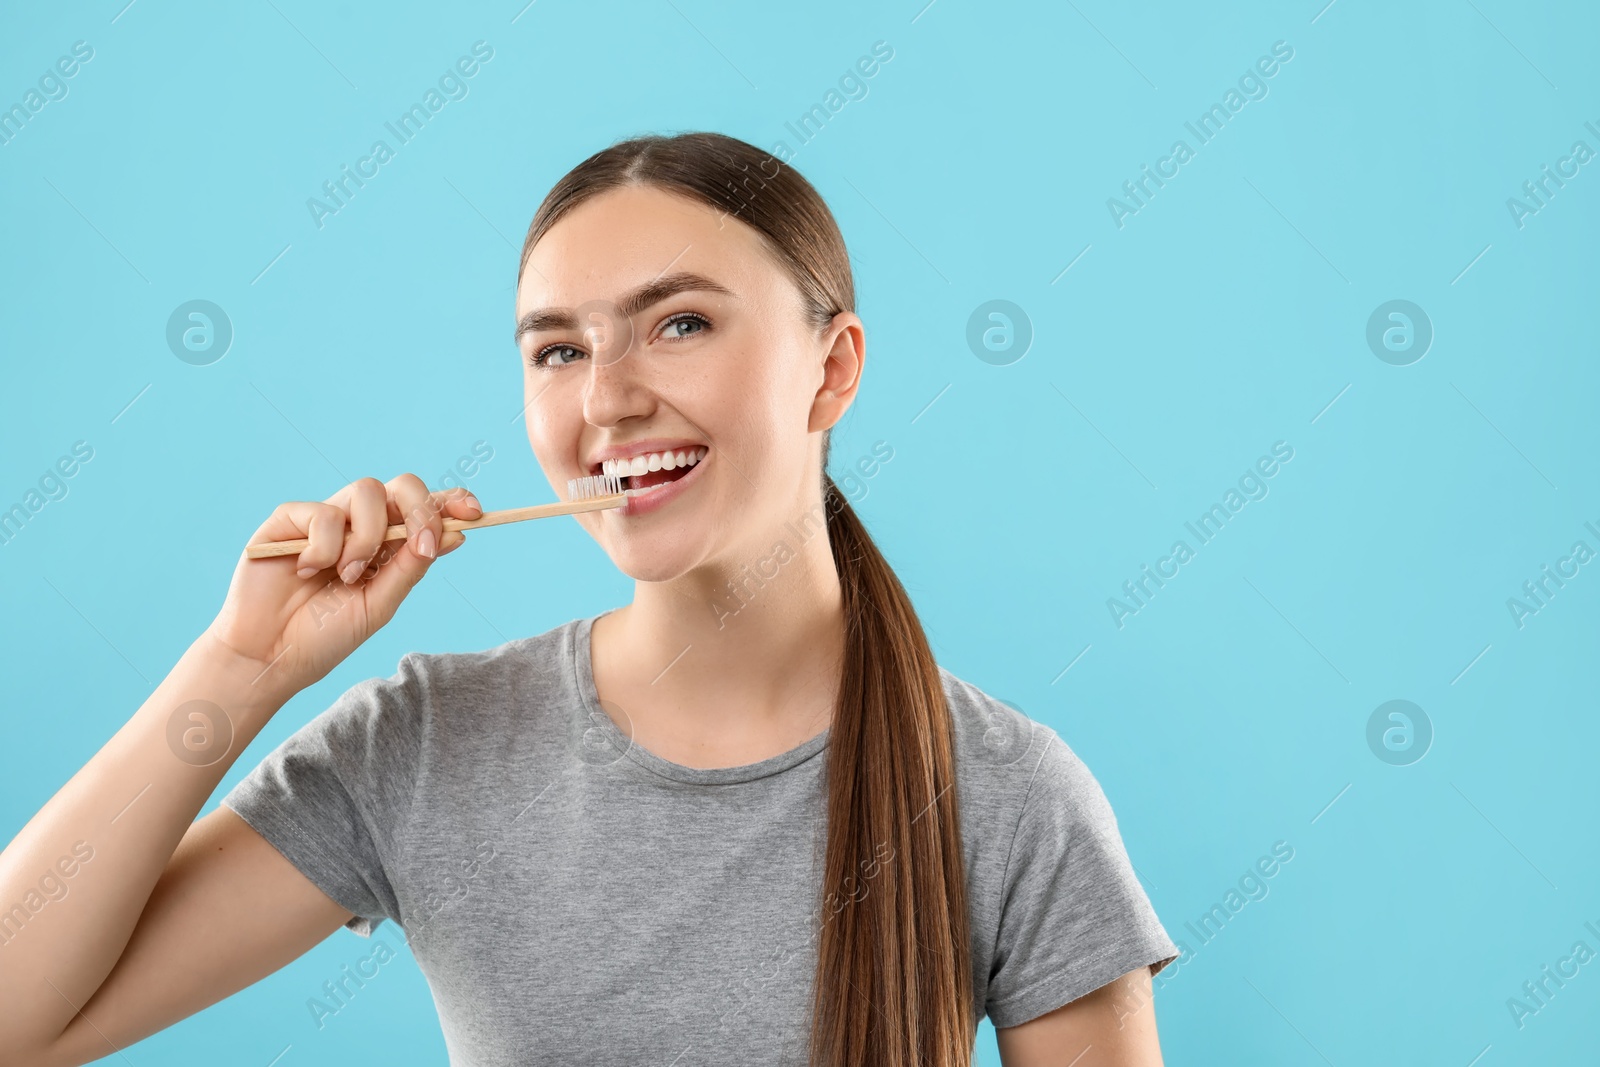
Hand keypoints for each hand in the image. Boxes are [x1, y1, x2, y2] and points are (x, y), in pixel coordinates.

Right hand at [203, 474, 477, 699]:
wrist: (271, 656)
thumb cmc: (324, 636)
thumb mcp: (380, 605)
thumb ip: (410, 568)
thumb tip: (454, 534)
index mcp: (387, 546)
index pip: (423, 510)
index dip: (450, 502)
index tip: (474, 511)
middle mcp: (360, 526)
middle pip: (401, 486)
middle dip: (420, 509)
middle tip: (418, 544)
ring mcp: (325, 519)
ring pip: (366, 491)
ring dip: (367, 537)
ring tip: (347, 575)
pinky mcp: (289, 519)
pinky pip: (324, 512)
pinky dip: (326, 545)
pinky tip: (308, 571)